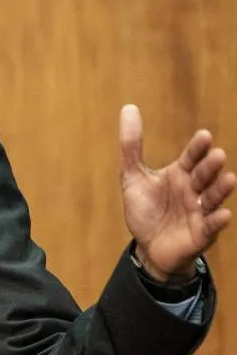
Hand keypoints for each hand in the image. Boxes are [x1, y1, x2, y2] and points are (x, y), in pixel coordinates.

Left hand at [120, 104, 234, 281]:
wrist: (148, 246)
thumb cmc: (146, 209)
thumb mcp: (133, 176)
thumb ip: (131, 145)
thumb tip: (128, 107)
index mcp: (179, 175)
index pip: (191, 158)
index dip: (197, 148)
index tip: (204, 135)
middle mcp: (193, 190)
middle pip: (203, 176)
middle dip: (210, 166)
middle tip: (217, 154)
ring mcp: (199, 211)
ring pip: (212, 198)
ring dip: (221, 189)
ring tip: (229, 178)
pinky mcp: (200, 233)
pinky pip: (210, 226)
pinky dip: (217, 220)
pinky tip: (223, 214)